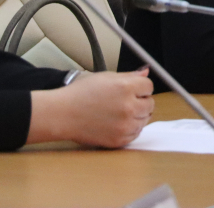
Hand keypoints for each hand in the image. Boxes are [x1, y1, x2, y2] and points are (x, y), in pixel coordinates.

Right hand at [29, 68, 153, 147]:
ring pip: (145, 120)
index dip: (140, 87)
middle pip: (150, 104)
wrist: (63, 114)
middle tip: (124, 101)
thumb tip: (146, 73)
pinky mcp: (119, 140)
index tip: (132, 89)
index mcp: (125, 87)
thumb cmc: (81, 93)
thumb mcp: (105, 77)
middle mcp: (128, 106)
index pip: (149, 86)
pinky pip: (136, 134)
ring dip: (137, 116)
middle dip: (141, 101)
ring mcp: (125, 125)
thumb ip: (129, 76)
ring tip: (118, 112)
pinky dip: (130, 129)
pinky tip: (116, 123)